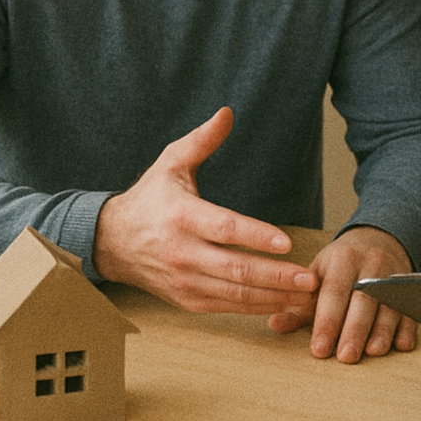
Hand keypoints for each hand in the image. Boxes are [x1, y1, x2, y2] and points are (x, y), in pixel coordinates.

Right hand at [93, 107, 315, 314]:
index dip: (256, 236)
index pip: (224, 228)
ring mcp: (185, 280)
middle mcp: (183, 252)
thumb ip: (202, 140)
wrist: (111, 241)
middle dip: (276, 276)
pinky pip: (226, 307)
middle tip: (309, 279)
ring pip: (234, 294)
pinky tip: (282, 305)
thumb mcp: (171, 162)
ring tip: (305, 297)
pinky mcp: (187, 299)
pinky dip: (256, 308)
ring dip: (273, 297)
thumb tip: (227, 112)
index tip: (286, 242)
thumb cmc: (150, 197)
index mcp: (182, 216)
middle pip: (235, 269)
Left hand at [266, 226, 415, 362]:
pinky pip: (411, 308)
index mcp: (343, 259)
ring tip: (373, 352)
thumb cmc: (342, 265)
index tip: (319, 349)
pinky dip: (408, 327)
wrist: (377, 240)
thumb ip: (299, 304)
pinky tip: (403, 345)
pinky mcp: (409, 289)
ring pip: (390, 304)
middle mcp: (371, 265)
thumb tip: (274, 324)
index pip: (334, 291)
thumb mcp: (318, 274)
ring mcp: (393, 276)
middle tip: (346, 356)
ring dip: (382, 330)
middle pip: (364, 299)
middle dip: (355, 329)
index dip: (327, 321)